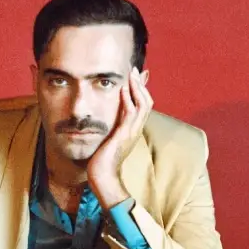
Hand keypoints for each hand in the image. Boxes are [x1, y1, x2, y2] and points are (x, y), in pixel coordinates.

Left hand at [87, 66, 152, 208]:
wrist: (103, 178)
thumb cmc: (101, 162)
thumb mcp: (107, 142)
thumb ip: (109, 132)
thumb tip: (105, 126)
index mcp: (132, 131)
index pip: (142, 107)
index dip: (140, 91)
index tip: (135, 77)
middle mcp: (135, 130)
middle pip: (147, 102)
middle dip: (141, 85)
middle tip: (135, 70)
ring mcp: (132, 132)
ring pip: (143, 104)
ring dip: (137, 87)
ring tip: (132, 73)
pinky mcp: (124, 134)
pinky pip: (131, 112)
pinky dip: (129, 98)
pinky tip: (124, 88)